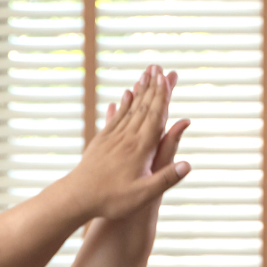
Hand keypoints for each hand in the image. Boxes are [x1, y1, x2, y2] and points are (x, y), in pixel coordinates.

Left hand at [68, 64, 190, 219]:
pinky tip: (124, 95)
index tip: (166, 78)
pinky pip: (115, 118)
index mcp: (139, 148)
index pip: (155, 117)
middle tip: (158, 67)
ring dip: (139, 91)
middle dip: (152, 87)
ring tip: (145, 74)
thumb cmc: (112, 199)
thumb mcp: (143, 194)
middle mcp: (126, 138)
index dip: (162, 96)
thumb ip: (166, 179)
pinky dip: (122, 104)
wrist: (78, 197)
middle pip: (143, 107)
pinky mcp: (101, 141)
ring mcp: (112, 137)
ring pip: (129, 109)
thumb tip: (188, 165)